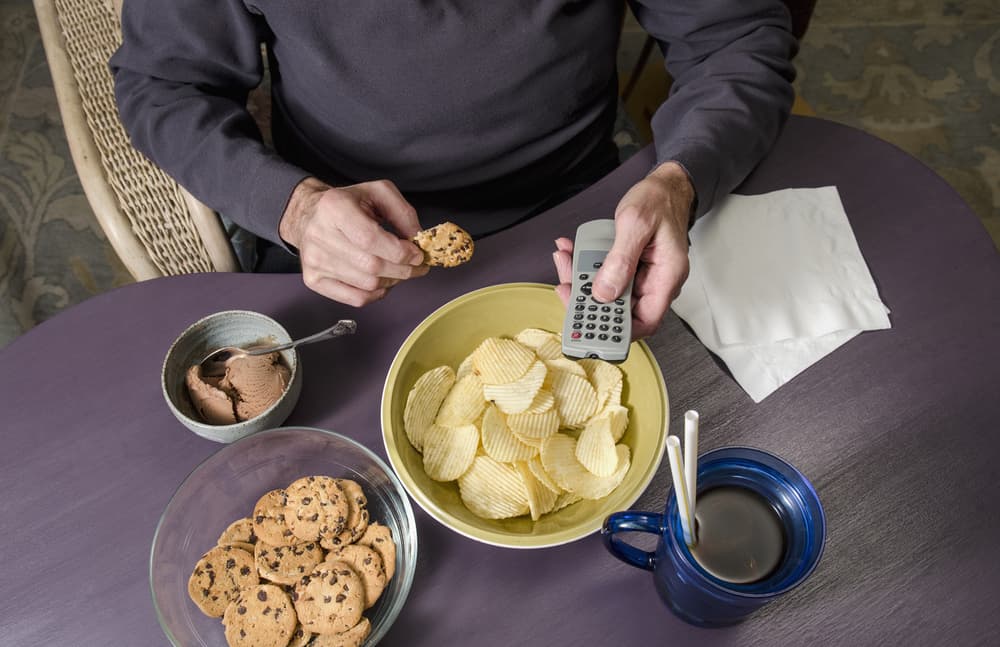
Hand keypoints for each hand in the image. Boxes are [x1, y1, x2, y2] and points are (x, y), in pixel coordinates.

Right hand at [279, 177, 428, 305]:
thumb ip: (403, 213)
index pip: (370, 239)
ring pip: (367, 284)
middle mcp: (319, 235)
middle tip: (417, 266)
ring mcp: (314, 261)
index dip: (399, 252)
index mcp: (334, 207)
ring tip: (398, 270)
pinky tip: (382, 281)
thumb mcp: (378, 193)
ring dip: (392, 280)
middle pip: (372, 265)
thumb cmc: (348, 204)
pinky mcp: (314, 280)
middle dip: (403, 269)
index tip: (417, 255)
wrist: (311, 215)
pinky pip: (356, 298)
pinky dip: (377, 294)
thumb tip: (417, 240)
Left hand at [553, 162, 693, 337]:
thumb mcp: (636, 224)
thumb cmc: (659, 201)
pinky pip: (606, 275)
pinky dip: (587, 265)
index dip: (617, 331)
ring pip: (608, 292)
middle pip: (620, 309)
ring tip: (565, 258)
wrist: (665, 186)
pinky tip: (572, 252)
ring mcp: (642, 277)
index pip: (646, 322)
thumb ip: (620, 260)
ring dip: (582, 278)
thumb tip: (604, 293)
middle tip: (566, 283)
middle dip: (588, 299)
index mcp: (666, 278)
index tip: (588, 325)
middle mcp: (655, 283)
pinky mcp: (630, 268)